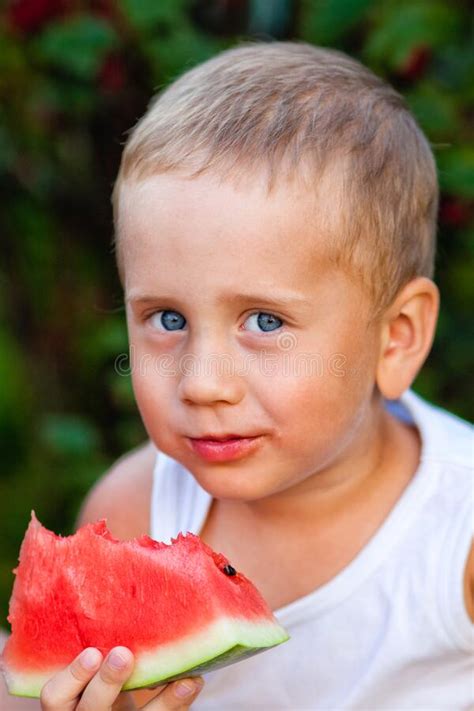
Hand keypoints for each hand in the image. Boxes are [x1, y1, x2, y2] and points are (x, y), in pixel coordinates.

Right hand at [40, 646, 203, 710]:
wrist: (110, 709)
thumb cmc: (92, 676)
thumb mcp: (86, 666)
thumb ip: (91, 646)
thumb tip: (117, 590)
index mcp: (66, 701)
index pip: (54, 696)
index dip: (71, 677)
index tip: (92, 651)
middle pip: (90, 710)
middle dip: (107, 683)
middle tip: (124, 654)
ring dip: (161, 702)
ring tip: (182, 679)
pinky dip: (179, 702)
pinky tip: (192, 681)